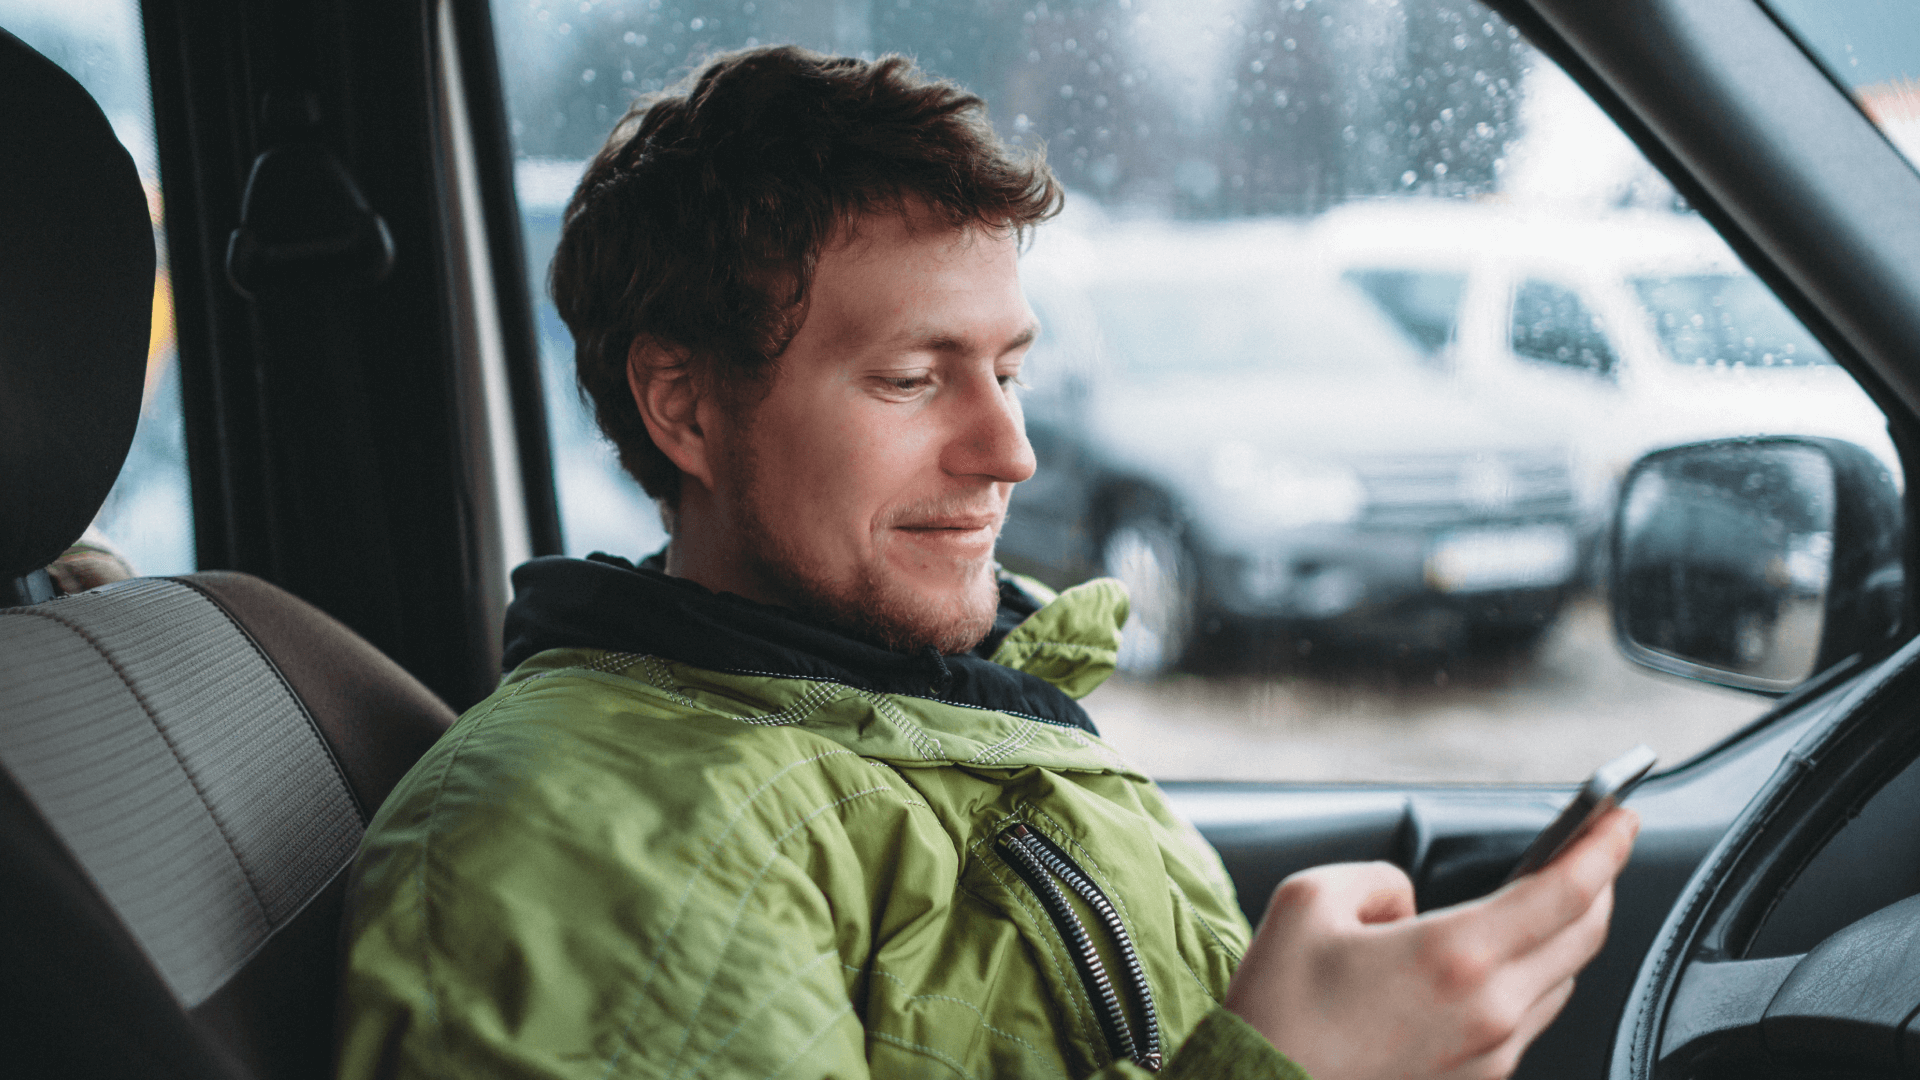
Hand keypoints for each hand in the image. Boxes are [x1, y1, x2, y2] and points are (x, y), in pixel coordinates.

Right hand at [1224, 807, 1637, 1079]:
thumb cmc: (1278, 1010)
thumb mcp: (1309, 902)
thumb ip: (1379, 879)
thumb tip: (1411, 902)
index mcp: (1456, 956)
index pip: (1566, 891)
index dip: (1605, 845)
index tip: (1621, 813)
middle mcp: (1490, 1010)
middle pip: (1584, 936)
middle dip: (1599, 882)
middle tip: (1595, 846)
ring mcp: (1489, 1053)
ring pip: (1561, 979)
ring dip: (1565, 932)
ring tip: (1548, 898)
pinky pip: (1528, 1017)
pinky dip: (1531, 974)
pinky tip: (1500, 956)